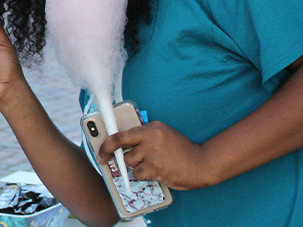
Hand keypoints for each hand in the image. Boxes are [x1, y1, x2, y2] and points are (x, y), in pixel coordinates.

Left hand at [99, 121, 215, 190]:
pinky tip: (156, 171)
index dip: (106, 144)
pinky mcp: (155, 168)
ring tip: (153, 164)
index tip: (101, 151)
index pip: (121, 134)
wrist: (201, 163)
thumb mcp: (164, 134)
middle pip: (123, 150)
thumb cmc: (182, 150)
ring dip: (137, 166)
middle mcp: (150, 138)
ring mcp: (152, 154)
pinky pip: (138, 174)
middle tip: (123, 161)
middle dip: (123, 157)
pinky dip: (144, 175)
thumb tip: (124, 142)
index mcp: (152, 127)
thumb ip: (146, 135)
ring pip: (130, 163)